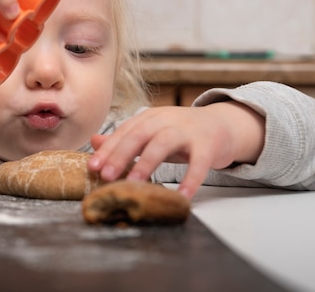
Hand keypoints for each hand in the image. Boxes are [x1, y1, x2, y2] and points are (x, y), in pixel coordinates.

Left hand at [87, 101, 264, 198]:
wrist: (223, 124)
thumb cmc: (181, 133)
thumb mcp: (152, 132)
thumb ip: (125, 138)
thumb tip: (93, 141)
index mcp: (150, 118)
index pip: (125, 132)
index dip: (108, 149)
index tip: (92, 167)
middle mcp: (166, 120)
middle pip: (140, 134)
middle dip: (121, 154)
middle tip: (106, 176)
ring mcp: (188, 131)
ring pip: (164, 143)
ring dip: (148, 163)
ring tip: (135, 184)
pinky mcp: (209, 144)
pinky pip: (199, 163)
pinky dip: (191, 179)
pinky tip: (182, 196)